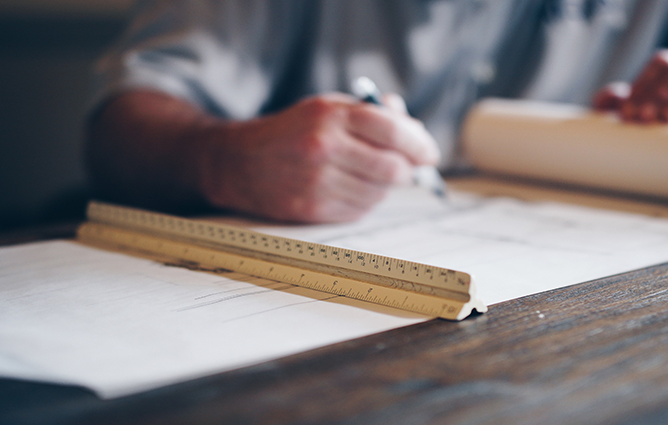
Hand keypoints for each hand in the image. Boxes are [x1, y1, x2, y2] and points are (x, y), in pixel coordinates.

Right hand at [197, 93, 439, 222]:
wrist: (238, 162)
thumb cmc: (291, 132)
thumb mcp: (326, 108)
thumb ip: (371, 113)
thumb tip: (413, 127)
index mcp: (330, 116)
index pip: (393, 131)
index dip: (420, 144)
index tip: (429, 153)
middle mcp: (324, 148)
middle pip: (393, 168)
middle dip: (407, 170)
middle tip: (408, 167)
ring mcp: (318, 182)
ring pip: (379, 193)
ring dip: (384, 187)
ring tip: (369, 174)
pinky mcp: (312, 209)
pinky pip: (360, 210)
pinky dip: (365, 201)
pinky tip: (351, 188)